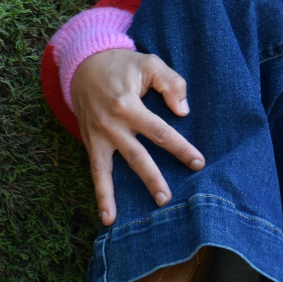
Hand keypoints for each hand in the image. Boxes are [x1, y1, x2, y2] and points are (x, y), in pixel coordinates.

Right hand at [70, 49, 205, 226]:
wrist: (84, 64)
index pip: (160, 131)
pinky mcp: (90, 142)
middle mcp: (111, 124)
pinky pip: (95, 172)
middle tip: (168, 199)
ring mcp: (99, 135)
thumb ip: (171, 83)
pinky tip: (106, 217)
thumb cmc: (123, 65)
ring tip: (130, 216)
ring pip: (112, 169)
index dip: (180, 148)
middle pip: (137, 156)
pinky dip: (100, 195)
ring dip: (120, 195)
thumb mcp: (150, 64)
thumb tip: (183, 112)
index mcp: (128, 105)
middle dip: (154, 178)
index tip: (198, 162)